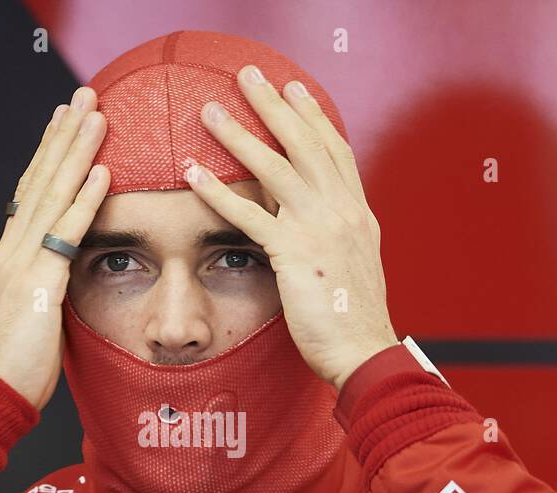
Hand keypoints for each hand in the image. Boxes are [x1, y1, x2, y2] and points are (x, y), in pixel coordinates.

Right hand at [0, 87, 109, 410]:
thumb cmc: (15, 364)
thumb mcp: (32, 314)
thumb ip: (45, 284)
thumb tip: (63, 271)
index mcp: (8, 255)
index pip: (30, 192)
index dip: (48, 153)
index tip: (64, 119)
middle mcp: (11, 250)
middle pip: (40, 180)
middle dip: (63, 135)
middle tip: (83, 95)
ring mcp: (21, 264)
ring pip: (52, 196)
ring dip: (77, 152)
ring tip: (97, 115)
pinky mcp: (38, 285)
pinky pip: (65, 235)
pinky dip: (85, 201)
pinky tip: (101, 172)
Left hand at [184, 65, 397, 391]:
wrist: (364, 353)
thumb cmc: (355, 322)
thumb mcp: (355, 268)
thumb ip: (339, 239)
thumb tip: (320, 228)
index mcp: (358, 215)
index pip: (335, 152)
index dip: (313, 118)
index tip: (294, 90)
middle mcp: (343, 212)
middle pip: (304, 144)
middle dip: (274, 106)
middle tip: (248, 76)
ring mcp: (320, 229)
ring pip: (274, 168)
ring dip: (238, 135)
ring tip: (209, 112)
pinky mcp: (294, 253)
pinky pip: (249, 214)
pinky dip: (217, 191)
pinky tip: (192, 174)